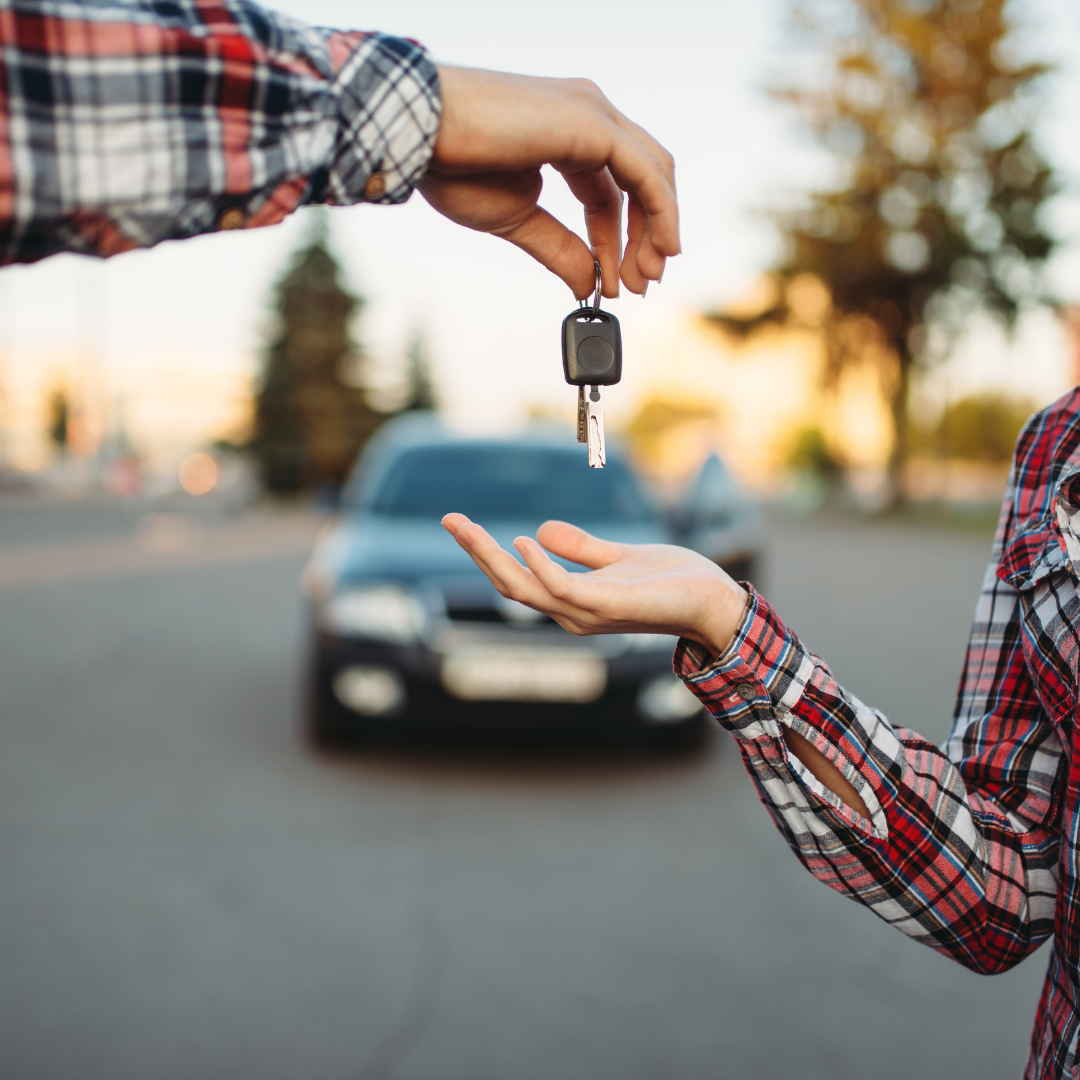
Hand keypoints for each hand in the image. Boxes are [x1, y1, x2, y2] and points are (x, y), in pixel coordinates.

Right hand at [421, 66, 679, 298]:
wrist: (421, 136)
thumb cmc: (452, 167)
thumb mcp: (517, 220)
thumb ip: (559, 250)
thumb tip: (588, 286)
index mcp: (568, 132)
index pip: (611, 191)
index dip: (618, 240)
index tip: (617, 283)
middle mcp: (588, 113)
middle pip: (642, 180)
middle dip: (647, 236)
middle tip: (643, 285)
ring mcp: (592, 112)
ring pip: (652, 174)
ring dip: (657, 230)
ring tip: (647, 277)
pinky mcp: (592, 122)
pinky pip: (645, 172)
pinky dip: (661, 212)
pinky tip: (661, 249)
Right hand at [441, 515, 746, 657]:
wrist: (715, 601)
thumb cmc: (673, 582)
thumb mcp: (618, 558)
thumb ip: (582, 548)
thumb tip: (538, 531)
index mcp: (572, 600)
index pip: (517, 577)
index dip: (485, 553)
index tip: (459, 523)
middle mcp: (572, 612)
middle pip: (509, 583)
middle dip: (476, 552)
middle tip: (448, 518)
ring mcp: (587, 613)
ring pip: (525, 588)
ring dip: (492, 556)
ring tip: (466, 526)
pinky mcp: (609, 606)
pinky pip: (562, 588)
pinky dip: (539, 566)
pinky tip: (523, 540)